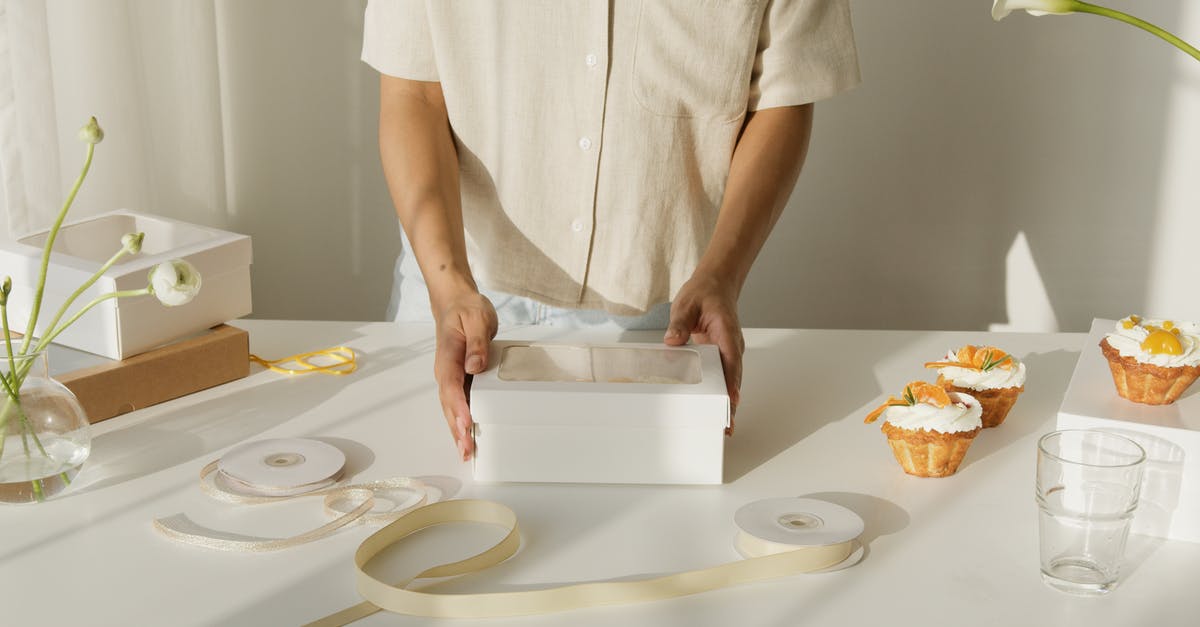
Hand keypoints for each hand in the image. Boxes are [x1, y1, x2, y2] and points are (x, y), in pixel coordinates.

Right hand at [432, 288, 497, 460]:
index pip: (451, 384)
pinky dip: (461, 422)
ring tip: (465, 452)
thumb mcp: (476, 318)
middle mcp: (445, 371)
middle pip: (448, 404)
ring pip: (450, 408)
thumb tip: (474, 366)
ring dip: (457, 431)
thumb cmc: (466, 310)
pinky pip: (457, 404)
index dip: (458, 405)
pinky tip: (467, 438)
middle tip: (466, 450)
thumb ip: (476, 342)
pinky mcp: (458, 380)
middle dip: (456, 428)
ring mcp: (450, 377)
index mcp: (447, 356)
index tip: (466, 421)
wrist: (455, 304)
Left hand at [663, 272, 743, 433]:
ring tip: (724, 426)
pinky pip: (723, 375)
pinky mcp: (722, 354)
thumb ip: (680, 323)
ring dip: (728, 401)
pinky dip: (721, 392)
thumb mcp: (687, 304)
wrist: (716, 284)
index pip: (731, 359)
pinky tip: (716, 408)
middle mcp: (732, 344)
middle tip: (727, 426)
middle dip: (731, 402)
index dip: (731, 381)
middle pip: (734, 377)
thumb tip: (673, 340)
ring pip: (731, 380)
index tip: (732, 399)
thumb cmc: (703, 293)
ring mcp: (729, 351)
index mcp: (726, 331)